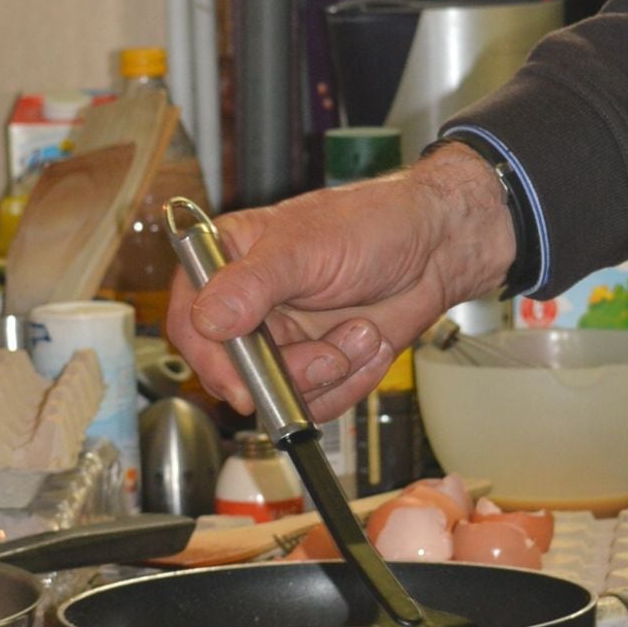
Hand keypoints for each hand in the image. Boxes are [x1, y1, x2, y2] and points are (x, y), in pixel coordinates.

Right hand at [164, 143, 515, 421]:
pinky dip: (351, 382)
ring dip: (329, 374)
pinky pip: (318, 403)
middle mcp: (251, 305)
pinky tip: (370, 345)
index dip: (209, 358)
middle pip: (234, 372)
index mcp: (229, 261)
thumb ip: (252, 284)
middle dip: (285, 375)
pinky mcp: (319, 366)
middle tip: (325, 357)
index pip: (190, 320)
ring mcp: (285, 340)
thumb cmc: (373, 224)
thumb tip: (208, 318)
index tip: (239, 382)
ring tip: (360, 332)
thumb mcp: (305, 247)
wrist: (437, 248)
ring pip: (279, 394)